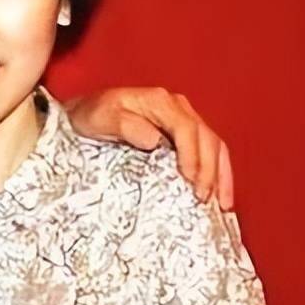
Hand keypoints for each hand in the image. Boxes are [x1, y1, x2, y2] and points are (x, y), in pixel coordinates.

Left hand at [64, 87, 233, 209]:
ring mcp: (184, 119)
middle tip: (203, 198)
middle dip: (209, 170)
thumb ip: (125, 125)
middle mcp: (178, 107)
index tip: (190, 180)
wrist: (83, 114)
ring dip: (220, 175)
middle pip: (206, 138)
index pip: (186, 128)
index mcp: (160, 101)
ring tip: (220, 203)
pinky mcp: (185, 134)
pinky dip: (219, 174)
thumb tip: (154, 140)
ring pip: (215, 146)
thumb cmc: (89, 116)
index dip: (192, 155)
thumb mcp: (100, 118)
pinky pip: (211, 152)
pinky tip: (221, 196)